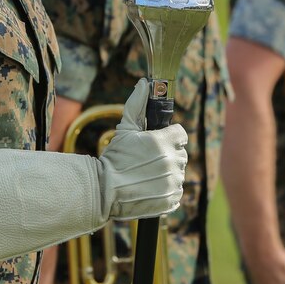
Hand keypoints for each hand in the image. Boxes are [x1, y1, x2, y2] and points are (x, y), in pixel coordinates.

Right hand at [97, 79, 187, 220]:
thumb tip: (143, 84)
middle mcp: (172, 162)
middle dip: (168, 155)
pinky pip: (177, 191)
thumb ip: (137, 104)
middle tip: (148, 161)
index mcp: (164, 142)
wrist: (104, 191)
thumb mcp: (124, 128)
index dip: (170, 137)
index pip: (180, 134)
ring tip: (147, 176)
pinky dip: (166, 190)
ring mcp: (173, 182)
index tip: (158, 142)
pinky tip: (150, 188)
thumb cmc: (113, 158)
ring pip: (179, 173)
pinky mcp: (171, 199)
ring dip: (167, 174)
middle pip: (180, 154)